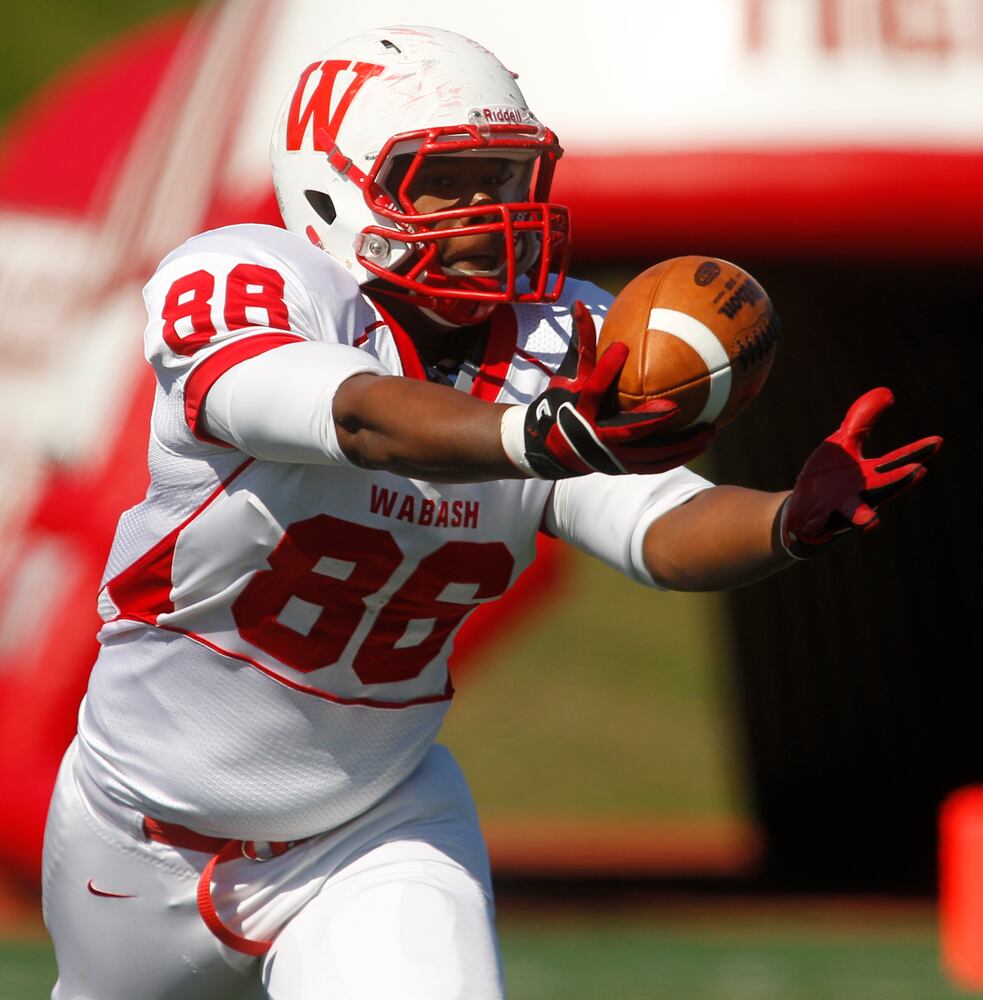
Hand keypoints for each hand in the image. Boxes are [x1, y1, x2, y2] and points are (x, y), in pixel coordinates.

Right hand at [500, 301, 714, 477]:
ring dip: (679, 444)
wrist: (554, 449)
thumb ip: (582, 344)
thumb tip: (579, 304)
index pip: (592, 388)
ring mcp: (611, 456)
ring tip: (709, 431)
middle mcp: (595, 436)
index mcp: (581, 409)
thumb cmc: (566, 405)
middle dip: (652, 420)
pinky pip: (655, 465)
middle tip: (677, 408)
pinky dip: (677, 457)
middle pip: (627, 431)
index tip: (620, 346)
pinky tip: (700, 446)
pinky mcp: (623, 466)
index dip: (604, 369)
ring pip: (649, 453)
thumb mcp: (572, 377)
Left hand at [781, 387, 941, 557]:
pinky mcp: (819, 521)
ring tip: (869, 519)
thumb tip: (888, 391)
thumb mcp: (844, 442)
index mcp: (871, 475)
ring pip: (856, 513)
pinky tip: (813, 526)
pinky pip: (820, 525)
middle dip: (899, 480)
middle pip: (884, 487)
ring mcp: (841, 510)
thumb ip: (862, 418)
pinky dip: (818, 524)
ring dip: (863, 515)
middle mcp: (862, 495)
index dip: (917, 452)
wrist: (802, 512)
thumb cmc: (829, 477)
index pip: (897, 461)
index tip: (937, 441)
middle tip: (919, 471)